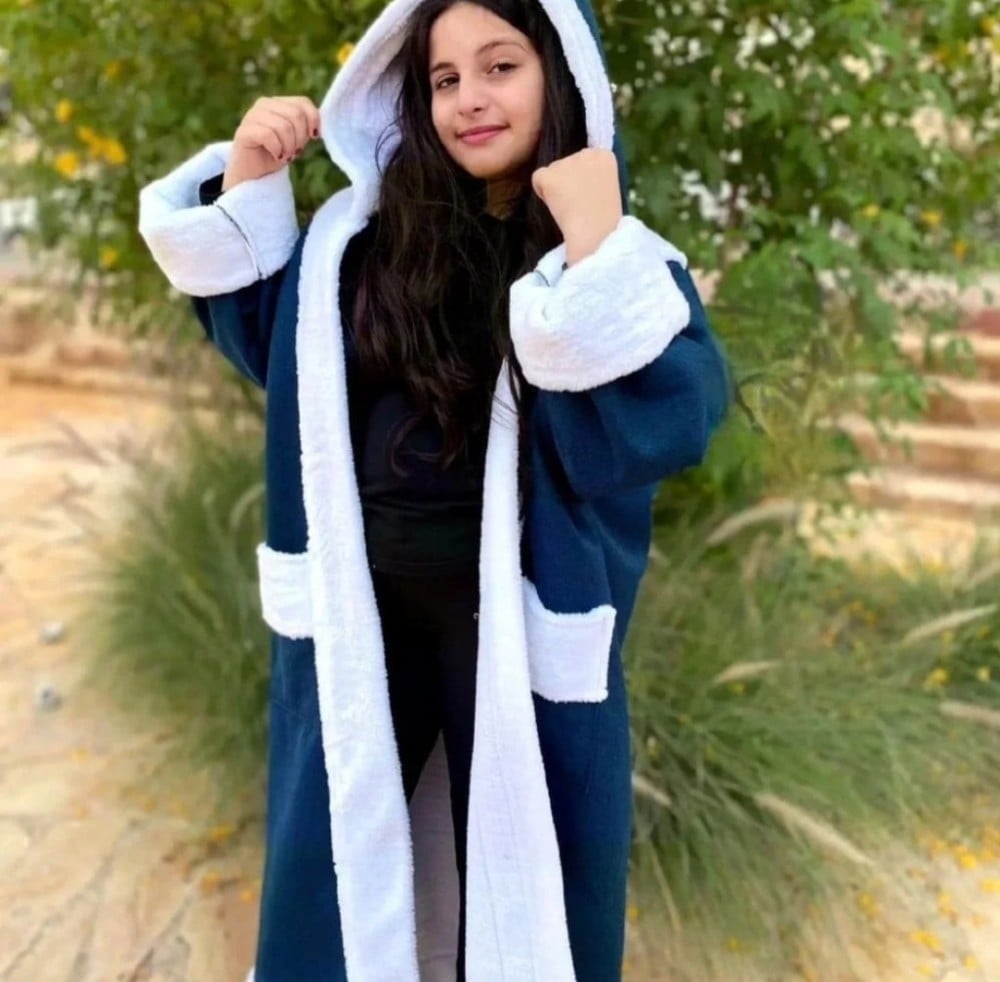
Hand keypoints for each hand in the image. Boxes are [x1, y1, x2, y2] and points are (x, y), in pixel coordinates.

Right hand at [223, 96, 321, 190]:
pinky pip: (268, 135)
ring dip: (289, 147)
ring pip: (283, 126)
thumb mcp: (298, 138)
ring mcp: (252, 116)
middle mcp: (264, 104)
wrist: (256, 174)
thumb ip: (307, 127)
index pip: (303, 102)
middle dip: (301, 138)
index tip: (313, 137)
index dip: (313, 121)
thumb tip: (320, 123)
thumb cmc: (278, 154)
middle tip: (294, 151)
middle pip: (296, 115)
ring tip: (284, 155)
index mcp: (278, 103)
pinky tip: (276, 156)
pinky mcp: (244, 131)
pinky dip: (277, 149)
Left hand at [531, 148, 622, 265]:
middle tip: (579, 206)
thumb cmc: (603, 223)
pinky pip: (537, 179)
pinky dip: (542, 194)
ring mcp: (567, 161)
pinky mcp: (549, 174)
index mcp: (604, 155)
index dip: (583, 182)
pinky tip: (558, 206)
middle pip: (566, 164)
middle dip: (568, 183)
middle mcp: (586, 153)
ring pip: (552, 173)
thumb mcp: (605, 190)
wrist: (596, 237)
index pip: (583, 161)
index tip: (590, 198)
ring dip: (557, 190)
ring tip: (571, 209)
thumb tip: (569, 178)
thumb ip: (591, 178)